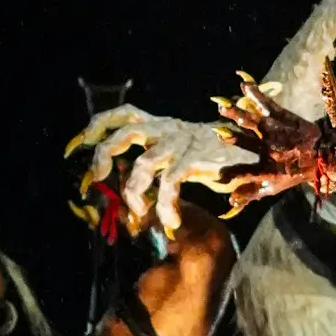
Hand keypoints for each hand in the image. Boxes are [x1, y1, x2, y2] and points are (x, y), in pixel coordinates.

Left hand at [68, 107, 240, 239]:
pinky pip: (171, 183)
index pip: (123, 114)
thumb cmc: (218, 159)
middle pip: (125, 132)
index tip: (75, 146)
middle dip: (103, 155)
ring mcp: (182, 143)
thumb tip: (128, 190)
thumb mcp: (182, 156)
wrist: (260, 151)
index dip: (96, 126)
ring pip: (144, 163)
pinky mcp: (196, 159)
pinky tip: (169, 221)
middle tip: (97, 180)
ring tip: (139, 211)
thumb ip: (158, 165)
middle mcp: (168, 129)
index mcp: (162, 125)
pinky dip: (164, 206)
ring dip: (134, 191)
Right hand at [211, 74, 327, 211]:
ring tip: (223, 106)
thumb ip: (251, 193)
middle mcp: (269, 149)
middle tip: (217, 132)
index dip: (233, 175)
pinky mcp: (282, 117)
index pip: (246, 173)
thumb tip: (230, 201)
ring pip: (252, 122)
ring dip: (237, 114)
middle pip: (246, 142)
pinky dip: (256, 94)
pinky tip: (244, 86)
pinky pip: (266, 104)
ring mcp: (275, 131)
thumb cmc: (295, 172)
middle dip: (231, 137)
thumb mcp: (274, 187)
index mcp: (267, 169)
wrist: (323, 154)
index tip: (220, 176)